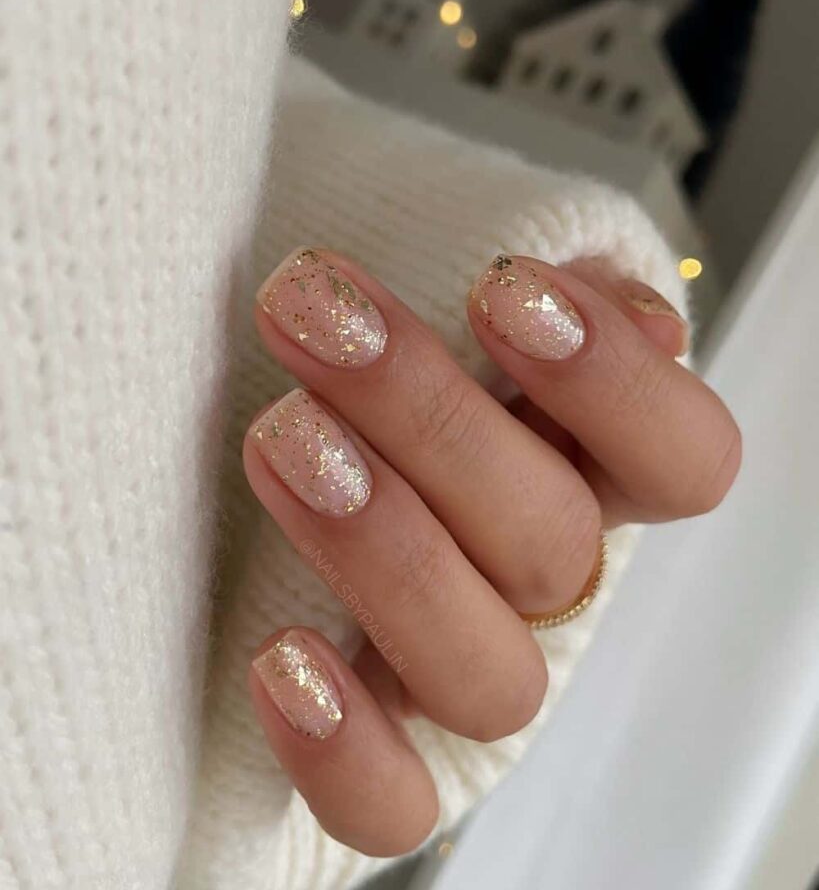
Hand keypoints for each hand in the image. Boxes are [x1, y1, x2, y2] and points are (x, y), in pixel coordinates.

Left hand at [243, 247, 739, 854]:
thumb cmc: (354, 351)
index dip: (614, 385)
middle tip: (317, 319)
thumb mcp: (443, 290)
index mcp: (583, 472)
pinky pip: (396, 806)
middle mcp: (542, 585)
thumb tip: (631, 312)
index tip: (496, 288)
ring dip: (387, 554)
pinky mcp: (387, 760)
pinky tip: (281, 659)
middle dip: (434, 423)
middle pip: (553, 545)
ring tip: (281, 442)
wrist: (246, 440)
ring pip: (490, 676)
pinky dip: (348, 748)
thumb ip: (539, 292)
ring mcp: (463, 675)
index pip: (685, 459)